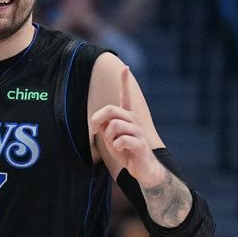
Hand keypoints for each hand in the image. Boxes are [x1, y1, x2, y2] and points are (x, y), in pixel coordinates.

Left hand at [91, 67, 165, 186]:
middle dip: (98, 118)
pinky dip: (116, 146)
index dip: (125, 82)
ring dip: (108, 137)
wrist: (142, 169)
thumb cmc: (125, 152)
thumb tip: (98, 121)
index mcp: (127, 117)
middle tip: (95, 130)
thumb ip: (104, 126)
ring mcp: (138, 131)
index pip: (125, 96)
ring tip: (114, 145)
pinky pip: (121, 140)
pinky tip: (120, 150)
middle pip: (111, 110)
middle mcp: (133, 120)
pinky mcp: (140, 144)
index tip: (125, 67)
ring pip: (115, 125)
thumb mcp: (110, 138)